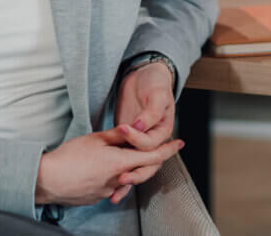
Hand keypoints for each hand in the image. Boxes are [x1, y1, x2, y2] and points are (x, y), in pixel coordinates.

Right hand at [34, 127, 182, 206]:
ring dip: (132, 167)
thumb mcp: (95, 139)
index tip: (180, 143)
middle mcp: (118, 180)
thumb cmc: (68, 157)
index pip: (153, 156)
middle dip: (152, 158)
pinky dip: (117, 175)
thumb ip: (117, 135)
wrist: (47, 180)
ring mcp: (109, 191)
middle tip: (155, 146)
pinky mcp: (98, 197)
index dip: (168, 149)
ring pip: (129, 177)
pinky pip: (114, 185)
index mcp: (120, 163)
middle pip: (144, 169)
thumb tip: (132, 129)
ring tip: (121, 154)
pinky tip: (104, 167)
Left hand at [109, 61, 176, 202]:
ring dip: (125, 180)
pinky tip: (107, 183)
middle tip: (121, 179)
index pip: (151, 144)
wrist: (144, 76)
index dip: (138, 141)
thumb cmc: (155, 83)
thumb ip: (150, 112)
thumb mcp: (157, 94)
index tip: (123, 129)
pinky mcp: (126, 141)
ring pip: (134, 166)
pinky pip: (123, 159)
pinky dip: (116, 172)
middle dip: (135, 174)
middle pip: (146, 163)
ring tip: (114, 193)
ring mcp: (139, 141)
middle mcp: (153, 139)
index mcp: (163, 130)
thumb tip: (140, 127)